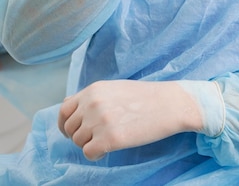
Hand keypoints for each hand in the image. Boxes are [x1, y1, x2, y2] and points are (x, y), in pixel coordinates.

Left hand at [58, 80, 202, 160]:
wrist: (169, 104)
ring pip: (78, 142)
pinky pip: (89, 153)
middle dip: (80, 136)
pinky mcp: (110, 139)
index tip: (74, 131)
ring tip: (108, 140)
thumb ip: (91, 97)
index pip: (64, 110)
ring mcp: (100, 121)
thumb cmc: (145, 97)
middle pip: (70, 129)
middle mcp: (92, 104)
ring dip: (90, 144)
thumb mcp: (114, 88)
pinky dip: (97, 155)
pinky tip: (109, 149)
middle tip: (97, 137)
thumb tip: (67, 104)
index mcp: (93, 90)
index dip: (66, 123)